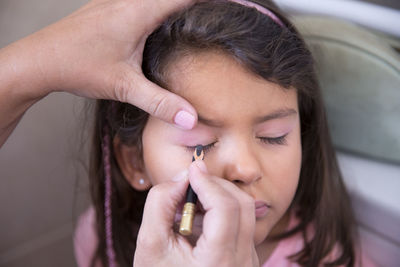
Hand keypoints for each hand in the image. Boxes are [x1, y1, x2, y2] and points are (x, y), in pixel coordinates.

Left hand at [0, 0, 197, 146]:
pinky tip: (161, 24)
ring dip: (175, 4)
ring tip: (195, 16)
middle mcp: (127, 0)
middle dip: (193, 3)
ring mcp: (114, 1)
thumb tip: (190, 119)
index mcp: (137, 12)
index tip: (227, 4)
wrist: (39, 60)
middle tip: (214, 12)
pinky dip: (157, 7)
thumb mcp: (124, 87)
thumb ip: (160, 102)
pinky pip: (140, 1)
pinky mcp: (107, 7)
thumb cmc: (78, 67)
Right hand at [134, 161, 259, 266]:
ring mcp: (249, 262)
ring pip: (245, 212)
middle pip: (241, 204)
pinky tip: (201, 222)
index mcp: (218, 263)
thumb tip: (184, 176)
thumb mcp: (150, 244)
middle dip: (215, 185)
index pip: (226, 207)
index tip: (191, 169)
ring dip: (219, 197)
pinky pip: (243, 224)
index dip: (208, 182)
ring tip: (192, 207)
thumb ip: (160, 203)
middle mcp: (242, 263)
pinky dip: (224, 212)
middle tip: (190, 185)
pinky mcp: (248, 259)